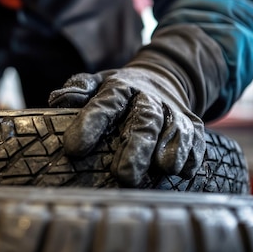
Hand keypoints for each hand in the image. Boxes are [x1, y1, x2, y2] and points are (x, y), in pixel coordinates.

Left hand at [48, 64, 204, 186]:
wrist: (162, 77)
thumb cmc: (119, 91)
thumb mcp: (97, 83)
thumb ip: (78, 89)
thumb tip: (57, 99)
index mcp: (119, 88)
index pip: (104, 104)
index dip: (90, 124)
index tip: (74, 148)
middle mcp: (148, 99)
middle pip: (143, 121)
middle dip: (136, 148)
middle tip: (123, 175)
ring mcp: (172, 112)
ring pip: (173, 130)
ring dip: (168, 151)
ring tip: (160, 169)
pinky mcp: (192, 126)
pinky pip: (195, 141)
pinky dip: (190, 156)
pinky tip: (180, 170)